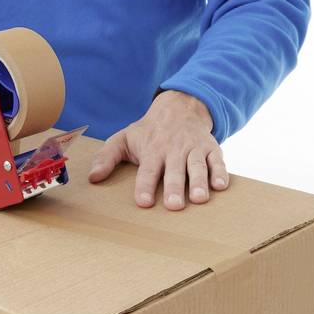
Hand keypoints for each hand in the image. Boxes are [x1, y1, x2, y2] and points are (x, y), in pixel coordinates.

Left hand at [89, 90, 228, 209]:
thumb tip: (92, 178)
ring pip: (197, 166)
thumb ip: (107, 157)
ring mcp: (194, 149)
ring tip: (199, 199)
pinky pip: (218, 161)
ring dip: (198, 182)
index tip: (144, 202)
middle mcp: (173, 150)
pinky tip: (221, 186)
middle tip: (174, 206)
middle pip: (174, 171)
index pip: (147, 171)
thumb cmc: (149, 131)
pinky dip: (221, 172)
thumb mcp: (124, 138)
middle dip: (174, 188)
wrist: (180, 107)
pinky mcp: (211, 149)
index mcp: (152, 151)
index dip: (145, 186)